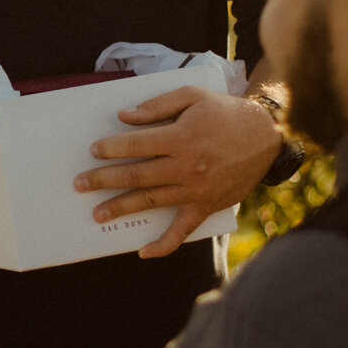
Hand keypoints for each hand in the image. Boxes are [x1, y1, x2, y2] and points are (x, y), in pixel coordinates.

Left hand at [75, 88, 280, 257]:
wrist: (268, 136)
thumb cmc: (226, 112)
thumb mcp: (193, 96)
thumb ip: (157, 105)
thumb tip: (124, 116)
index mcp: (181, 137)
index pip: (135, 144)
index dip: (111, 148)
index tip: (94, 151)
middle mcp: (185, 166)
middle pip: (136, 175)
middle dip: (103, 180)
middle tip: (79, 184)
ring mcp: (195, 190)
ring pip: (150, 201)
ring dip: (121, 208)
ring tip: (97, 214)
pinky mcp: (206, 206)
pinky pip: (182, 231)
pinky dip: (163, 244)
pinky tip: (143, 251)